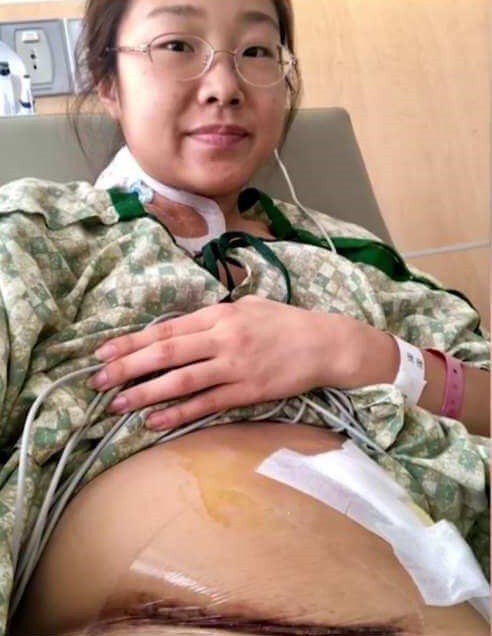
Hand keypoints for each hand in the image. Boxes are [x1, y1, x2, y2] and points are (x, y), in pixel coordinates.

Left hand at [89, 296, 395, 429]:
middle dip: (127, 368)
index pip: (166, 330)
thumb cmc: (284, 322)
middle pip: (165, 354)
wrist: (325, 344)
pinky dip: (179, 414)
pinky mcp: (248, 391)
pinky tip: (155, 422)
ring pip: (181, 380)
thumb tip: (181, 328)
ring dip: (145, 393)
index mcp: (219, 315)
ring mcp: (235, 366)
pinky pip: (207, 404)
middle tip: (97, 381)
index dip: (132, 342)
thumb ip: (212, 316)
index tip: (104, 353)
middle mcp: (222, 339)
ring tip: (117, 405)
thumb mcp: (247, 306)